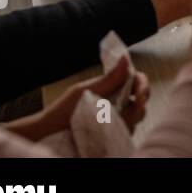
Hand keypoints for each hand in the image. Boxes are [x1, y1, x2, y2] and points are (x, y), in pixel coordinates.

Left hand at [5, 54, 148, 140]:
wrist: (48, 133)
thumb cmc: (62, 110)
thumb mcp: (85, 91)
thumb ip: (108, 78)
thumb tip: (126, 57)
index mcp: (112, 87)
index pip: (137, 81)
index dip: (143, 86)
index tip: (140, 95)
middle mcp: (117, 102)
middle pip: (141, 100)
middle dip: (140, 104)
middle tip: (129, 111)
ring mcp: (116, 119)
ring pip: (136, 118)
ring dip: (129, 119)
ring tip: (111, 123)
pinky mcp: (112, 134)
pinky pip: (127, 132)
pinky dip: (123, 132)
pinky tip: (111, 133)